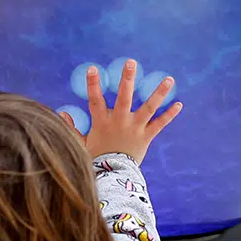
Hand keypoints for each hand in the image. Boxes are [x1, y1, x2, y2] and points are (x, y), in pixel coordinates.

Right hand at [59, 59, 180, 162]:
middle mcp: (119, 121)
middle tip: (131, 62)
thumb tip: (62, 113)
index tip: (93, 68)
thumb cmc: (95, 160)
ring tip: (169, 79)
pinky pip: (160, 124)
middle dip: (127, 78)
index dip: (93, 84)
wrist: (112, 177)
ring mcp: (135, 128)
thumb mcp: (80, 143)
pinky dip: (169, 114)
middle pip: (124, 96)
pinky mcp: (146, 137)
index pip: (96, 99)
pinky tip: (179, 104)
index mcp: (102, 122)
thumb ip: (72, 127)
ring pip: (149, 107)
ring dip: (159, 93)